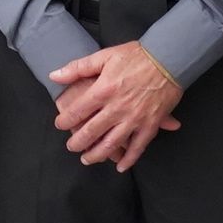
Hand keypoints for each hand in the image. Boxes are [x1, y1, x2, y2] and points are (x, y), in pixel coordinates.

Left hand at [50, 41, 185, 170]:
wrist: (169, 58)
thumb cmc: (136, 56)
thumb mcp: (105, 56)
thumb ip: (78, 68)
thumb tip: (54, 75)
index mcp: (103, 90)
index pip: (77, 112)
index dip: (65, 121)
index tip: (60, 125)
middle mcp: (116, 109)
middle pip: (91, 132)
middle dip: (77, 143)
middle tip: (72, 146)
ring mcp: (134, 119)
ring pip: (111, 145)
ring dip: (97, 155)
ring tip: (87, 159)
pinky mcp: (150, 125)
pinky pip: (138, 147)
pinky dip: (128, 160)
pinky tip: (120, 167)